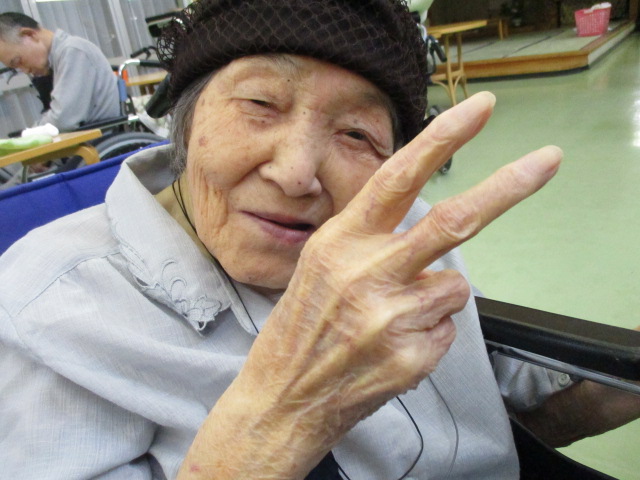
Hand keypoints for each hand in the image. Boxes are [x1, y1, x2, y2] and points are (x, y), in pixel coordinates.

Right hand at [179, 92, 562, 478]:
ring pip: (455, 286)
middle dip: (507, 187)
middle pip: (454, 221)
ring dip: (436, 298)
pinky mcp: (411, 356)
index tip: (481, 109)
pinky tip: (392, 347)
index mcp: (340, 241)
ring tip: (390, 319)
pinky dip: (430, 334)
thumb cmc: (302, 325)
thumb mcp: (320, 263)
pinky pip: (448, 328)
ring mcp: (390, 316)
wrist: (283, 396)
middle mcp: (366, 272)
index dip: (443, 139)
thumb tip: (435, 231)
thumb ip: (372, 237)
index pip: (398, 177)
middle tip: (548, 161)